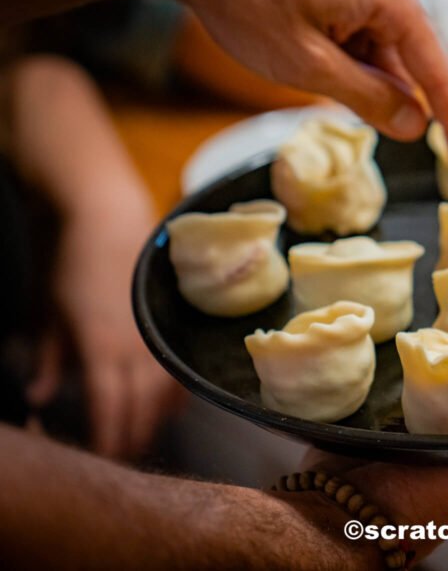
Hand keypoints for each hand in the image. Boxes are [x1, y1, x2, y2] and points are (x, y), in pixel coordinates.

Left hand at [29, 202, 184, 457]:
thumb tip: (42, 398)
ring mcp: (157, 333)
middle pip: (140, 409)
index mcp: (101, 347)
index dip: (107, 440)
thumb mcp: (46, 311)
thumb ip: (48, 359)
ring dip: (155, 420)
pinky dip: (174, 393)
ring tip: (144, 438)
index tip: (100, 463)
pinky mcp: (169, 321)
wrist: (105, 212)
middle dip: (131, 438)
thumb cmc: (67, 260)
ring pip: (165, 393)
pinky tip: (169, 405)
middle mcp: (136, 346)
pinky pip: (179, 368)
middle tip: (120, 459)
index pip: (109, 410)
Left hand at [165, 0, 447, 174]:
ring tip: (301, 65)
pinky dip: (346, 62)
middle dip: (386, 98)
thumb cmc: (247, 0)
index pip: (439, 76)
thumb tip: (415, 126)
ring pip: (385, 54)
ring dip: (357, 79)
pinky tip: (309, 59)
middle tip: (334, 102)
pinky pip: (365, 37)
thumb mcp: (309, 66)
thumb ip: (369, 99)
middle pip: (412, 64)